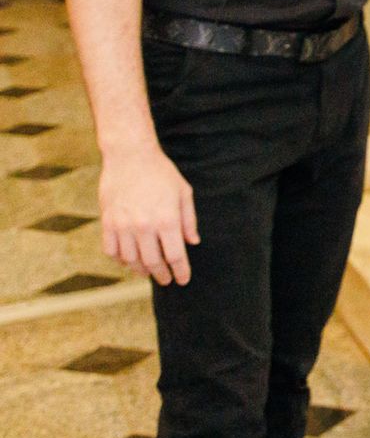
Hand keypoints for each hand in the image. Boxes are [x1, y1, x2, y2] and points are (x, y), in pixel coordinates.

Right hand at [99, 143, 198, 285]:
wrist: (130, 156)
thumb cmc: (161, 173)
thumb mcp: (183, 193)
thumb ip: (189, 220)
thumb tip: (193, 242)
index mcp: (167, 220)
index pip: (175, 256)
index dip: (180, 271)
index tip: (183, 280)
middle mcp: (144, 226)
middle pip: (153, 262)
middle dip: (162, 274)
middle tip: (166, 280)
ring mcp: (123, 226)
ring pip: (131, 260)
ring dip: (141, 270)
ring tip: (148, 272)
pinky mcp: (108, 222)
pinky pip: (111, 251)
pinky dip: (120, 260)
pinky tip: (128, 261)